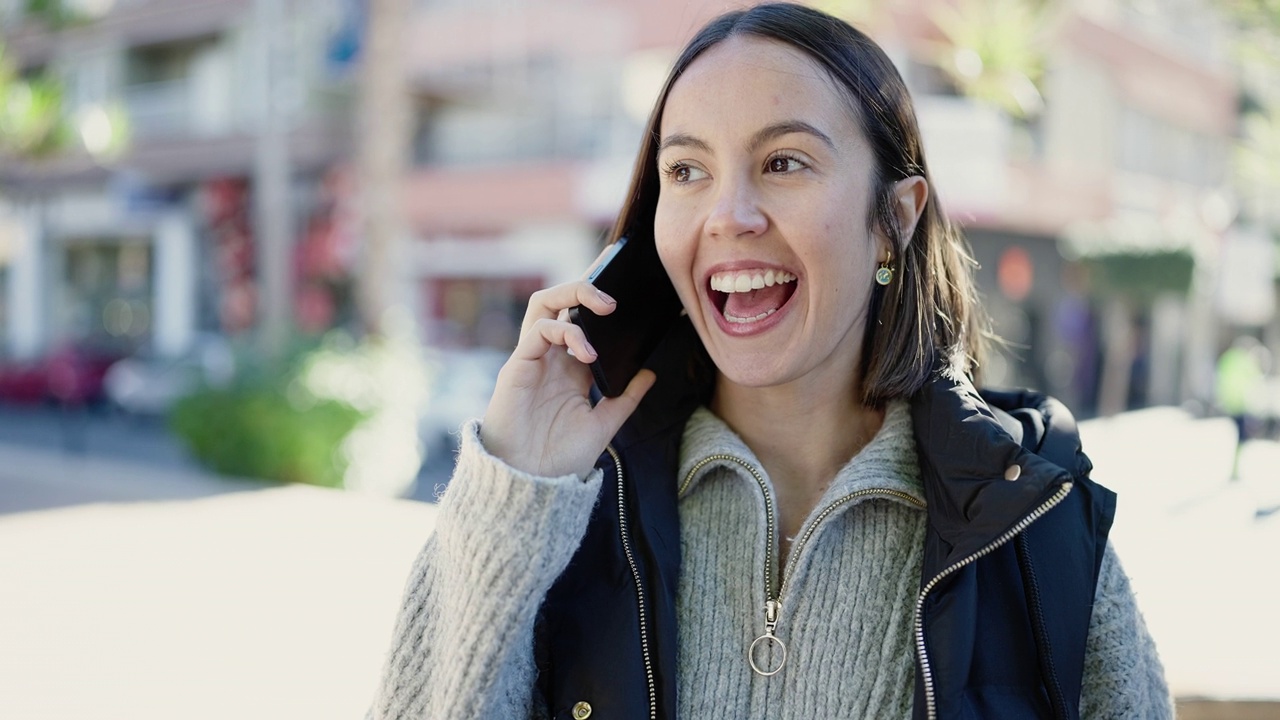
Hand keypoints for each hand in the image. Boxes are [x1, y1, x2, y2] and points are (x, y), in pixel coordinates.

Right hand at [480, 280, 656, 477]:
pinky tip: (587, 352)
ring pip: (543, 305)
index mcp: (569, 369)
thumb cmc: (561, 459)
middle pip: (558, 303)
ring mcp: (532, 360)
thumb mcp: (604, 425)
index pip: (582, 321)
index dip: (597, 302)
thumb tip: (651, 373)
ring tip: (604, 309)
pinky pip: (537, 331)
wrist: (531, 485)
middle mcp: (549, 358)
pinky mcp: (516, 368)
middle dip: (583, 290)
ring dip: (573, 297)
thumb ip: (625, 398)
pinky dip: (565, 332)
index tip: (625, 290)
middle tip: (614, 298)